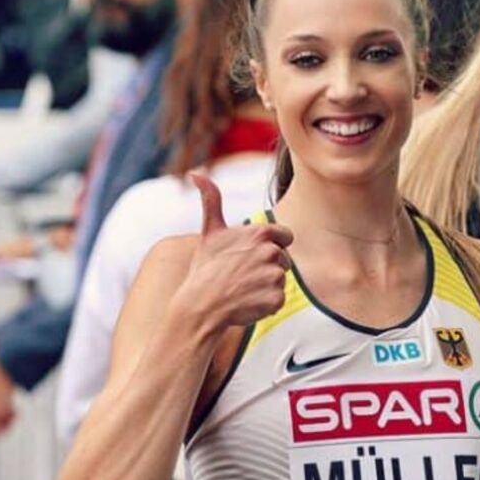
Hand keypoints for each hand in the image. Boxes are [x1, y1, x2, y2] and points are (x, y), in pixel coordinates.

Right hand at [175, 175, 293, 332]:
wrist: (199, 306)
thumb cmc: (204, 268)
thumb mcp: (209, 231)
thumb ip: (210, 200)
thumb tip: (194, 173)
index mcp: (260, 233)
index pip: (285, 237)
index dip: (271, 246)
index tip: (251, 255)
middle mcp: (271, 252)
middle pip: (283, 259)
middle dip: (266, 267)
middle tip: (241, 274)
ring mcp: (275, 276)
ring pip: (279, 280)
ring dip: (265, 286)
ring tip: (242, 288)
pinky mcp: (276, 299)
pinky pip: (278, 300)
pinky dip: (266, 304)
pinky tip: (246, 302)